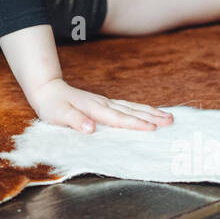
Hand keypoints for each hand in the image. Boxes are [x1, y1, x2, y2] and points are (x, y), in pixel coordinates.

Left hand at [27, 78, 174, 132]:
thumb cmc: (53, 105)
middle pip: (132, 111)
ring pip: (132, 107)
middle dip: (152, 116)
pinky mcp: (105, 103)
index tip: (153, 128)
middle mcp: (104, 104)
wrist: (48, 90)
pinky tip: (150, 113)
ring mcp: (106, 102)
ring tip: (169, 117)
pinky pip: (128, 106)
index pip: (118, 118)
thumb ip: (75, 121)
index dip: (135, 124)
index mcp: (95, 109)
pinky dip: (141, 110)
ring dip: (151, 112)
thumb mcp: (59, 115)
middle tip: (171, 121)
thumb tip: (90, 129)